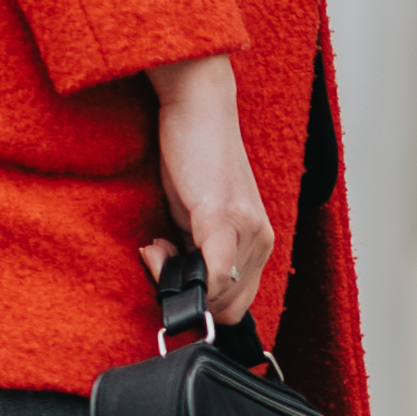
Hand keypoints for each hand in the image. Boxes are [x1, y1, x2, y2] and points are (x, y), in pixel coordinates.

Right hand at [145, 50, 277, 328]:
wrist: (199, 109)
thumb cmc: (196, 160)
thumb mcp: (199, 216)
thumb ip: (196, 251)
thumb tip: (178, 282)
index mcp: (258, 241)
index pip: (238, 302)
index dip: (202, 301)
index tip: (172, 275)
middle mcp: (260, 238)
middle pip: (230, 305)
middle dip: (190, 295)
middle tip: (159, 258)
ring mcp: (246, 228)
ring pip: (220, 294)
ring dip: (176, 279)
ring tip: (156, 244)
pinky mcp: (223, 216)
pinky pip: (215, 273)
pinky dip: (178, 272)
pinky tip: (156, 246)